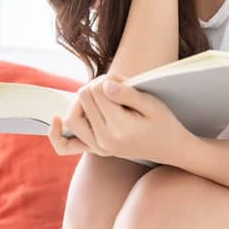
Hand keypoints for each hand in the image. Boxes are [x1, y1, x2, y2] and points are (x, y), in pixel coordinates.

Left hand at [50, 73, 193, 165]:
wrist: (171, 148)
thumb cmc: (164, 122)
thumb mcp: (152, 104)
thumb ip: (127, 93)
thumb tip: (102, 84)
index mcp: (119, 127)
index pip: (96, 90)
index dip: (106, 78)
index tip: (122, 81)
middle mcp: (105, 140)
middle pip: (83, 99)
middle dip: (96, 85)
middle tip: (115, 85)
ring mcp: (99, 147)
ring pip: (73, 117)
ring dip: (82, 101)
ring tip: (100, 96)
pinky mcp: (96, 150)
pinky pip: (66, 146)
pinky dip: (57, 134)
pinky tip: (56, 120)